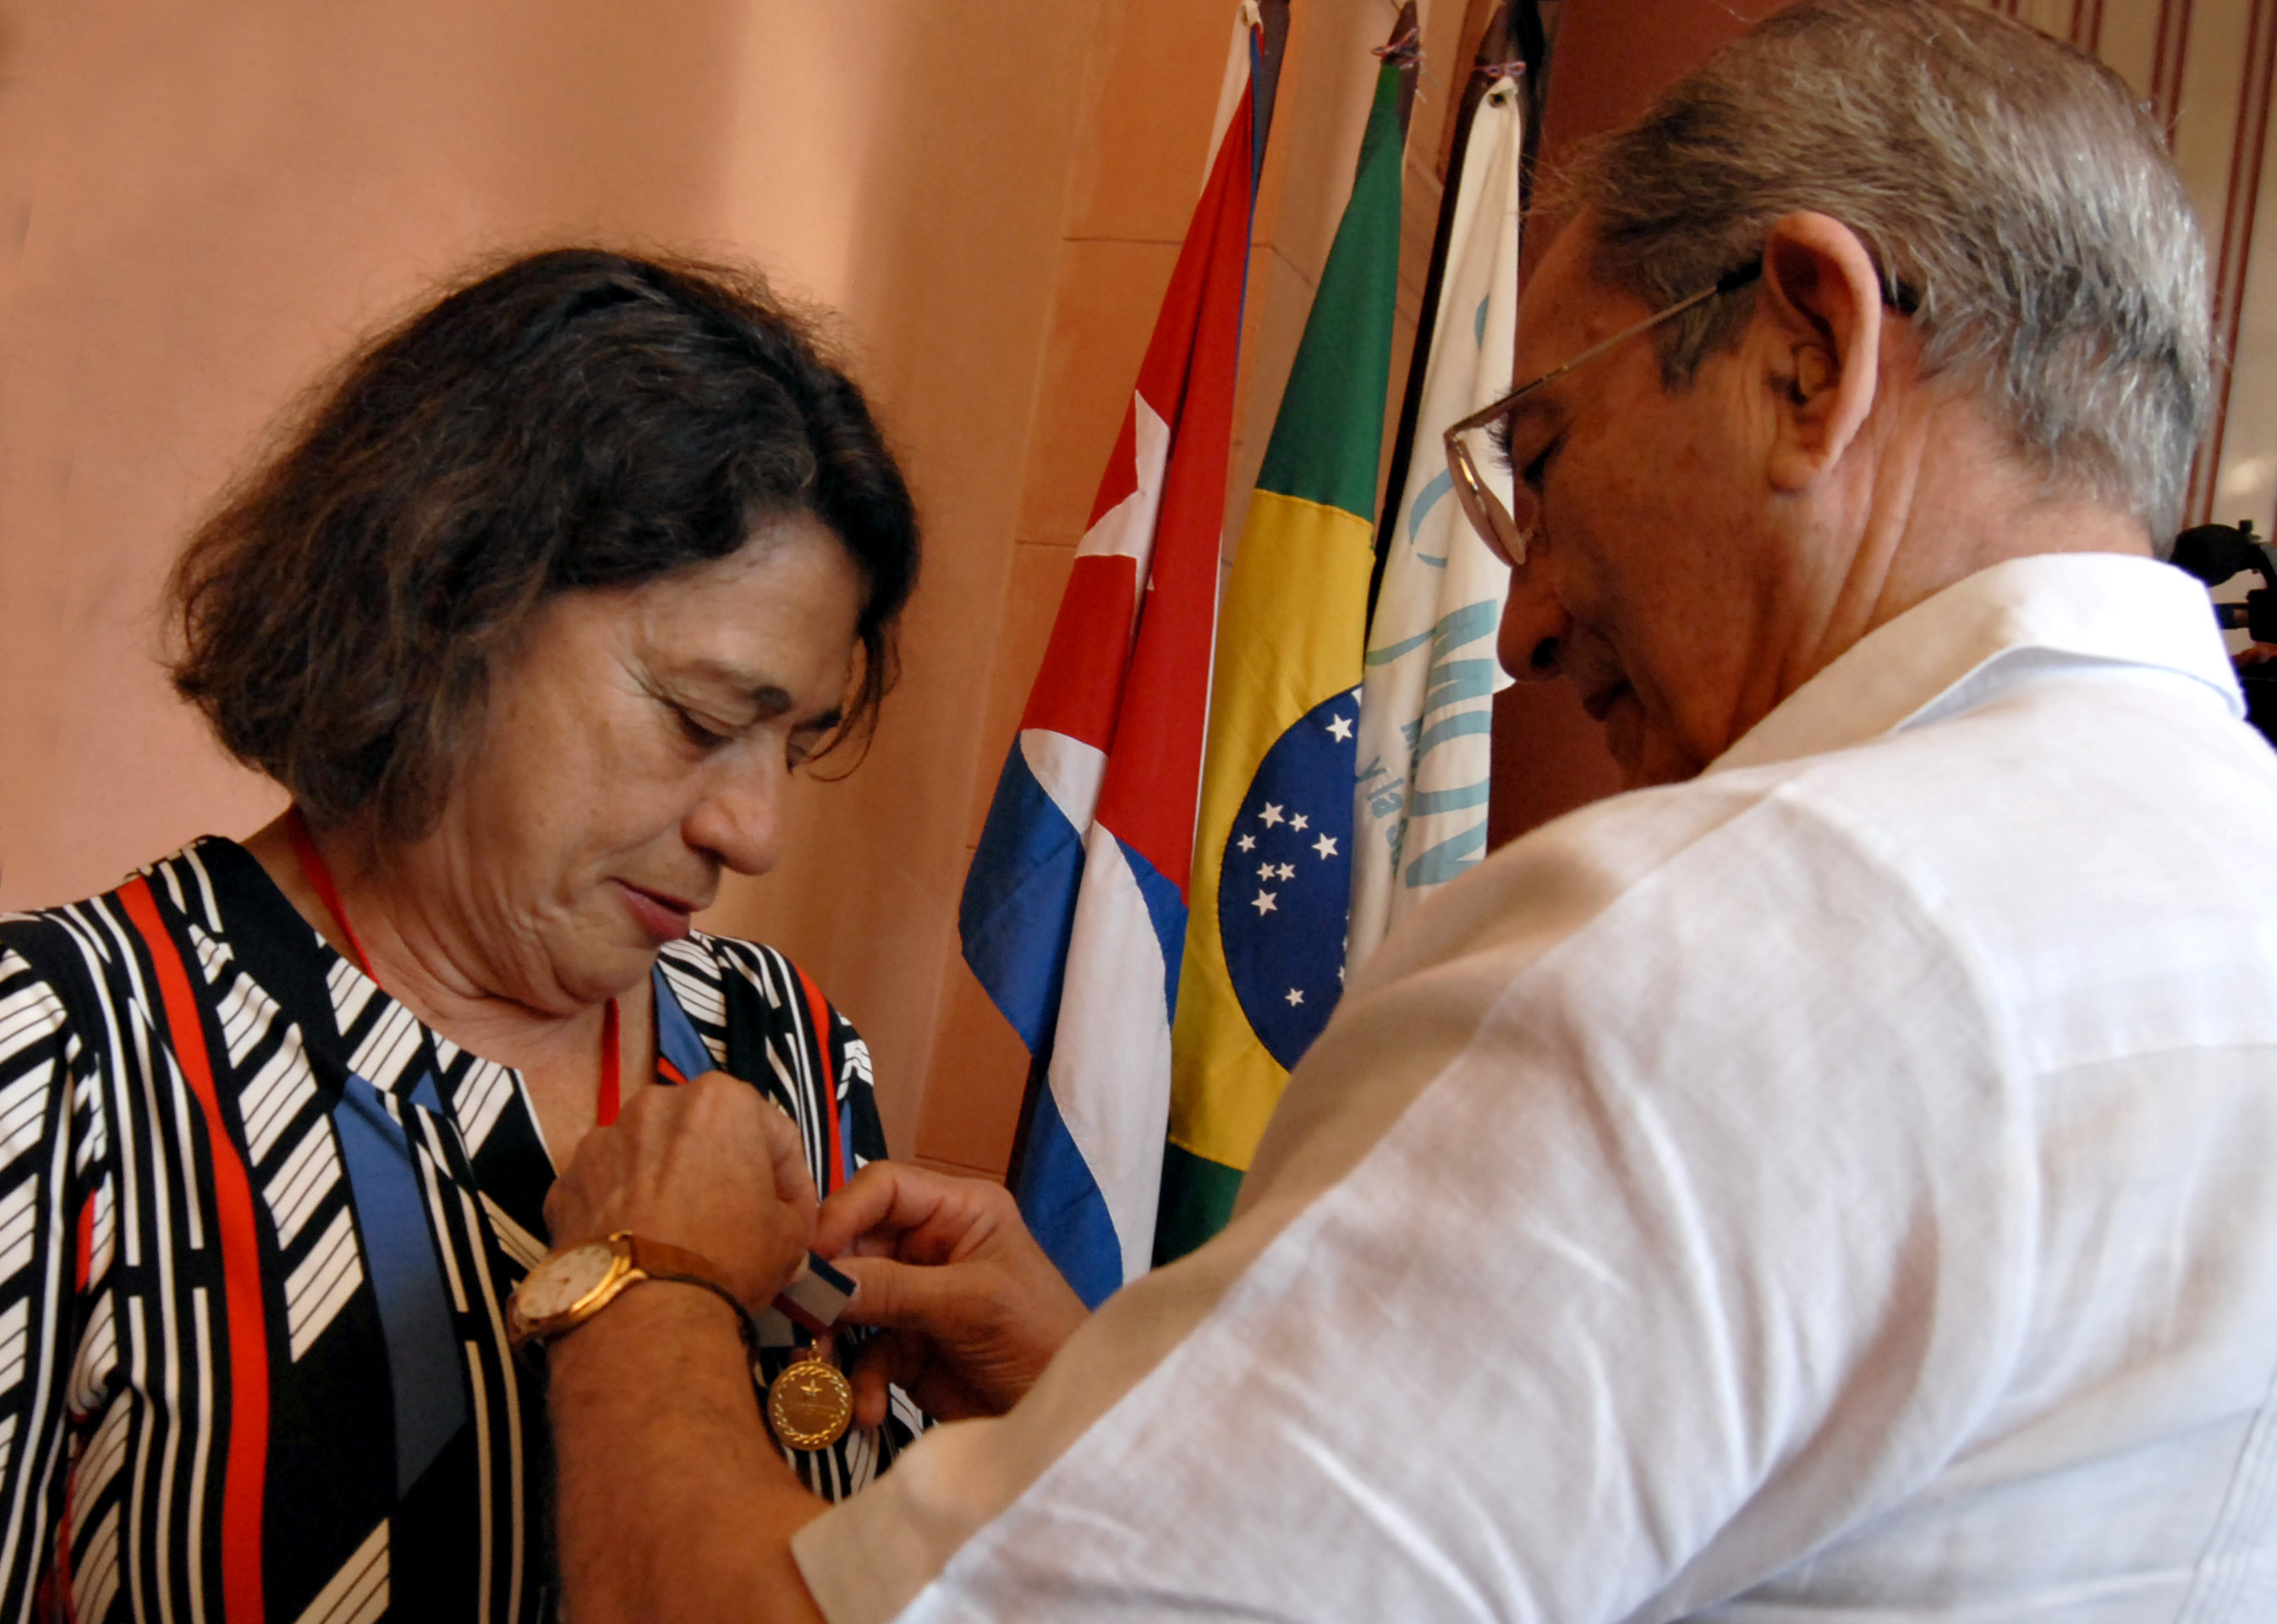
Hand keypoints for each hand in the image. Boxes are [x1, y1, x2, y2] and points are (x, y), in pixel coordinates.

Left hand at [545, 1071, 816, 1310]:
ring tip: (683, 1241)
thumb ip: (788, 1215)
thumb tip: (778, 1227)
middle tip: (739, 1226)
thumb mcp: (790, 1238)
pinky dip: (626, 1212)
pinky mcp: (564, 1182)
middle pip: (706, 1138)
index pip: (776, 1137)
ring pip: (651, 1160)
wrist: (642, 1314)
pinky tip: (642, 1251)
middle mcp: (656, 1104)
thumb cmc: (728, 1258)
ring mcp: (602, 1141)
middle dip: (725, 1176)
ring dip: (671, 1189)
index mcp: (721, 1101)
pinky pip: (609, 1191)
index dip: (794, 1186)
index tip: (796, 1224)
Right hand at [813, 1162, 1089, 1426]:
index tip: (810, 1258)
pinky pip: (863, 1354)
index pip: (884, 1188)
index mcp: (960, 1211)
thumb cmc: (1040, 1339)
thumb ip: (892, 1289)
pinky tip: (865, 1411)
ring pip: (850, 1304)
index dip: (841, 1214)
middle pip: (855, 1247)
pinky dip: (859, 1383)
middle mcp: (932, 1246)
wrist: (1062, 1416)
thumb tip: (814, 1279)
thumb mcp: (970, 1305)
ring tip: (822, 1373)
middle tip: (801, 1324)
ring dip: (833, 1341)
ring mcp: (917, 1298)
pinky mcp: (908, 1349)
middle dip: (829, 1289)